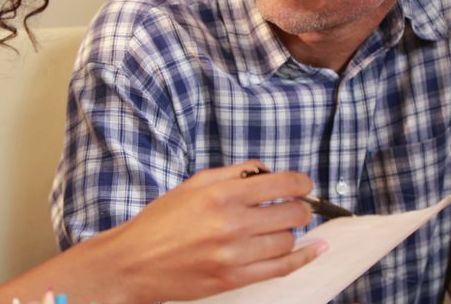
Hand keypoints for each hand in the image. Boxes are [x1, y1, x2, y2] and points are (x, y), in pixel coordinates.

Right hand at [98, 160, 325, 302]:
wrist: (135, 262)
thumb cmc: (161, 221)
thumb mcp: (194, 184)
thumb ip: (233, 173)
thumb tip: (267, 170)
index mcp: (222, 195)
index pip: (281, 184)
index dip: (301, 183)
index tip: (304, 185)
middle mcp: (231, 224)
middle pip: (291, 213)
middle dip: (300, 207)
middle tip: (295, 206)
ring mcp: (234, 255)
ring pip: (287, 240)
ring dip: (289, 232)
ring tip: (278, 227)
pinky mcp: (234, 279)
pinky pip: (281, 269)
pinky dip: (303, 258)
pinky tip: (315, 249)